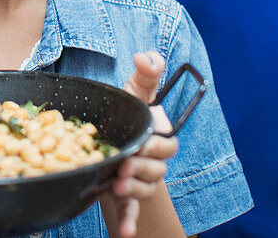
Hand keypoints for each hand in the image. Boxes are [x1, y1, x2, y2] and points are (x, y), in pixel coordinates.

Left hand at [110, 52, 179, 237]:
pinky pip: (132, 209)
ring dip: (134, 187)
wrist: (111, 136)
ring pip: (147, 187)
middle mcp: (154, 158)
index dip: (156, 138)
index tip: (143, 135)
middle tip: (126, 161)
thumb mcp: (133, 90)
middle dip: (144, 163)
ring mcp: (141, 177)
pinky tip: (126, 233)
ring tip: (117, 182)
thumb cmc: (125, 111)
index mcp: (157, 132)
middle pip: (159, 165)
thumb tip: (147, 57)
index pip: (166, 138)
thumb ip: (146, 72)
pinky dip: (130, 221)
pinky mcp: (127, 194)